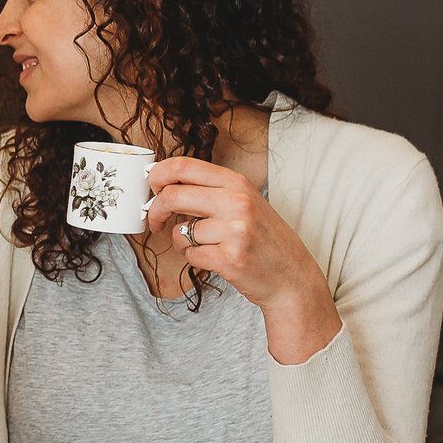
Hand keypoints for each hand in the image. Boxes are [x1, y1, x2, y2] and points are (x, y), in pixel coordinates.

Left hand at [145, 158, 341, 363]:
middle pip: (172, 196)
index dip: (158, 175)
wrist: (292, 277)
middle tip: (155, 221)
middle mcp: (236, 202)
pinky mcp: (229, 258)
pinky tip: (215, 258)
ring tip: (208, 245)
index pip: (183, 166)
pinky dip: (195, 258)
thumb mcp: (245, 202)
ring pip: (180, 231)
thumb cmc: (264, 239)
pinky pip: (190, 254)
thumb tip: (164, 182)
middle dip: (155, 210)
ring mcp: (234, 231)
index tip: (151, 187)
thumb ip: (210, 190)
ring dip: (183, 241)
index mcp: (237, 183)